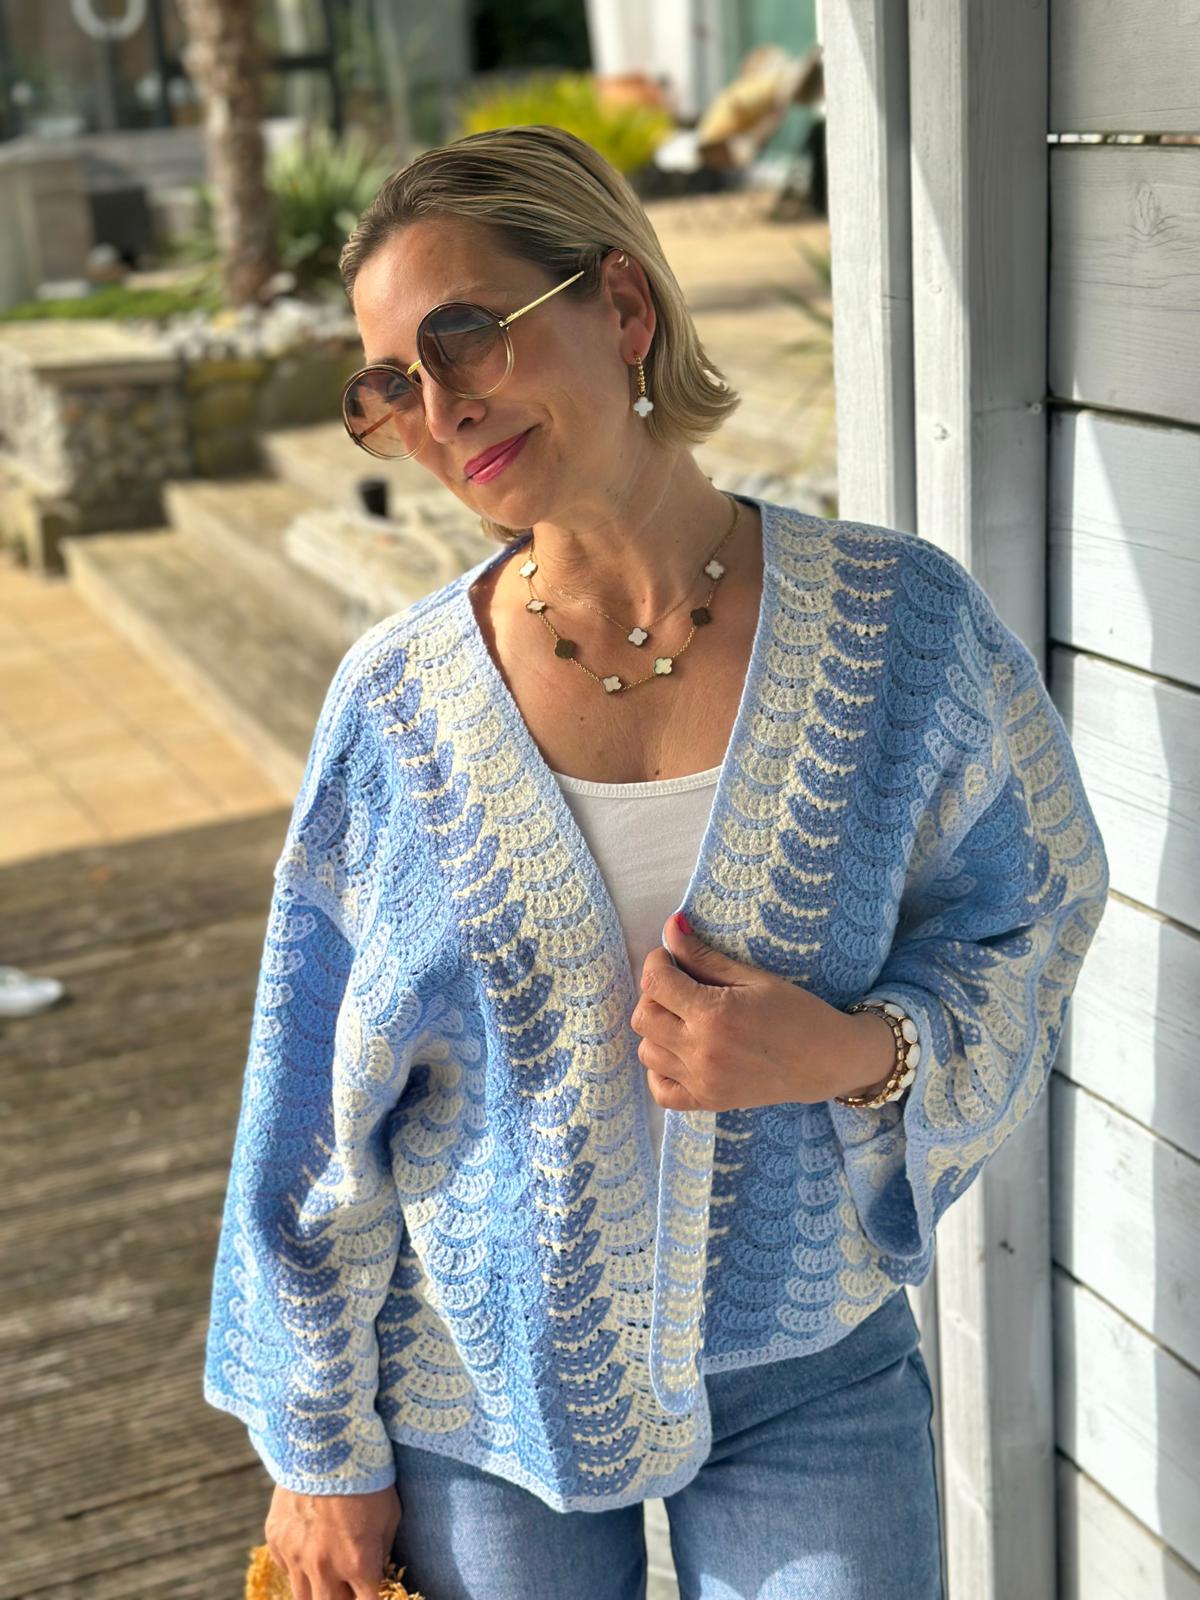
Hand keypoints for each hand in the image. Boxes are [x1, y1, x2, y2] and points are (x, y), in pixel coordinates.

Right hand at [264, 1482, 401, 1599]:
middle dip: (342, 1599)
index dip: (372, 1598)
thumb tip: (375, 1573)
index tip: (372, 1590)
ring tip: (328, 1573)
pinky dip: (298, 1564)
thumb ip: (381, 1552)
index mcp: (358, 1563)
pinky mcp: (276, 1541)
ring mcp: (295, 1556)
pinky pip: (286, 1568)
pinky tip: (309, 1543)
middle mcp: (324, 1568)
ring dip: (318, 1590)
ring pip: (303, 1597)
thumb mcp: (389, 1515)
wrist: (325, 1441)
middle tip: (349, 1585)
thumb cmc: (366, 1476)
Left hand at [630, 913, 895, 1111]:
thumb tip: (670, 927)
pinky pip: (660, 1090)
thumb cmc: (796, 1012)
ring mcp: (702, 1082)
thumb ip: (704, 956)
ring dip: (656, 1030)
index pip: (655, 982)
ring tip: (683, 1018)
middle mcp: (701, 1051)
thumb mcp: (753, 978)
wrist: (828, 1061)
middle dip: (654, 994)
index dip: (657, 962)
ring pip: (646, 1051)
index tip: (670, 958)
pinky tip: (680, 1053)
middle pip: (643, 1017)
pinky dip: (660, 1070)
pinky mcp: (707, 1102)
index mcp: (714, 1015)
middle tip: (679, 986)